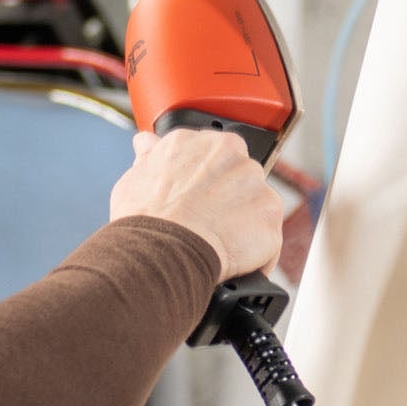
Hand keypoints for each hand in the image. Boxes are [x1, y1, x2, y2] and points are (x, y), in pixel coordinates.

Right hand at [109, 129, 285, 282]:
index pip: (220, 160)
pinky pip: (268, 238)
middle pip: (242, 183)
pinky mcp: (271, 216)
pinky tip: (231, 262)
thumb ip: (151, 156)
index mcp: (209, 144)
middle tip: (205, 225)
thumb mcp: (136, 178)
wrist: (160, 251)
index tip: (198, 201)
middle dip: (228, 203)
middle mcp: (240, 158)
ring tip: (215, 245)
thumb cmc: (144, 218)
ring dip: (243, 227)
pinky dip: (255, 254)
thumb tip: (147, 142)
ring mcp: (259, 186)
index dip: (208, 184)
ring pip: (256, 208)